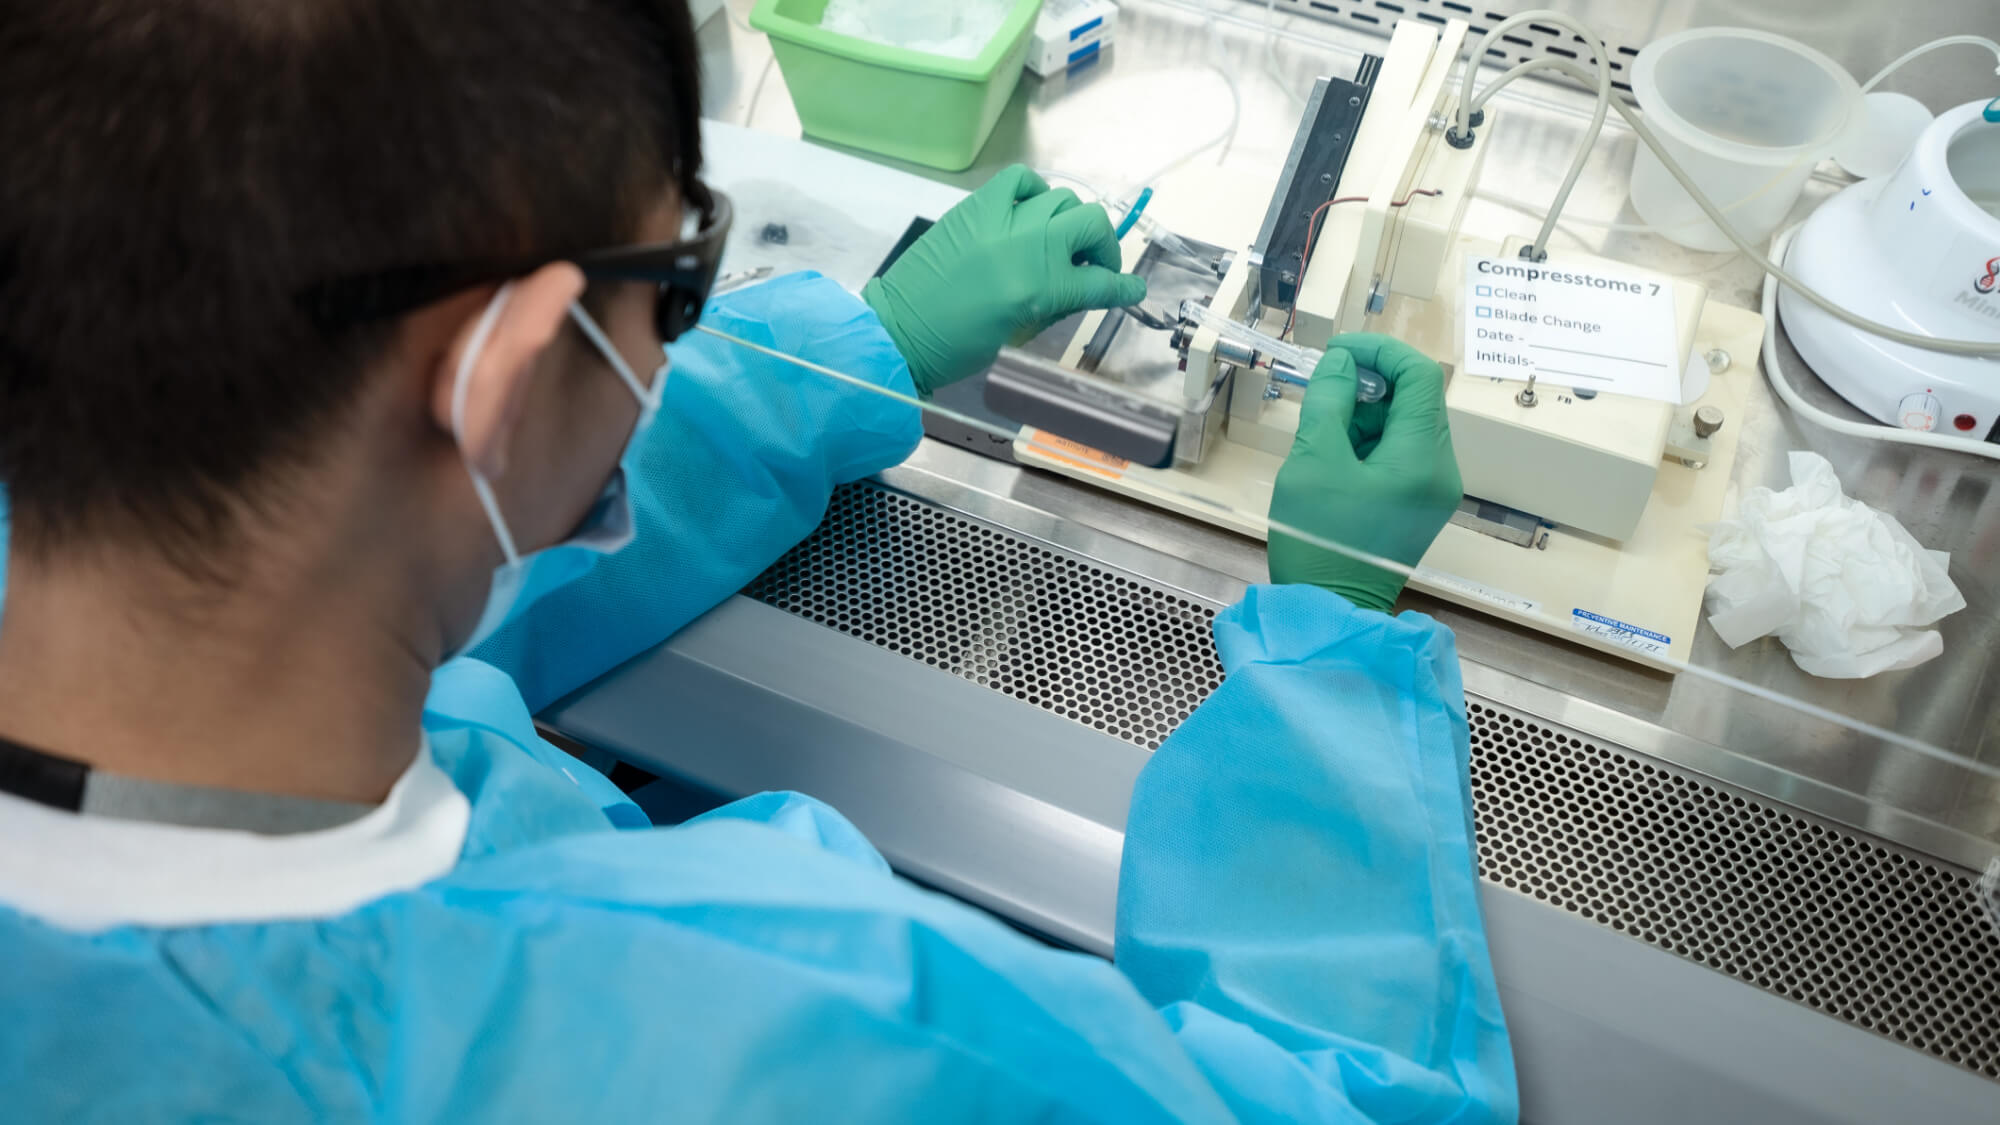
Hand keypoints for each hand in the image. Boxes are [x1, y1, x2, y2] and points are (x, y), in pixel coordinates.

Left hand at [862, 165, 1147, 394]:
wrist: (901, 330)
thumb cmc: (960, 346)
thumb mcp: (1019, 332)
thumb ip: (1056, 305)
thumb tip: (1084, 286)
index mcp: (1040, 288)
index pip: (1100, 282)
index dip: (1122, 288)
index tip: (1131, 290)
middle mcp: (1028, 246)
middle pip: (1091, 226)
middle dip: (1104, 247)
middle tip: (1093, 266)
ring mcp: (1002, 221)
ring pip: (1062, 199)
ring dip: (1072, 221)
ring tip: (1060, 240)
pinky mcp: (976, 207)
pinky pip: (1020, 180)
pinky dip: (1035, 191)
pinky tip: (1031, 210)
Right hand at [1267, 333, 1461, 611]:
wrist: (1328, 612)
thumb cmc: (1317, 540)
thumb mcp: (1313, 462)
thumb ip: (1330, 403)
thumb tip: (1343, 363)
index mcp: (1423, 458)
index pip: (1421, 376)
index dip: (1382, 352)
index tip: (1339, 354)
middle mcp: (1442, 471)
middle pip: (1418, 400)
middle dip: (1371, 385)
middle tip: (1324, 392)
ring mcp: (1434, 490)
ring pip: (1408, 425)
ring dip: (1367, 414)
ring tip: (1324, 435)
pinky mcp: (1420, 504)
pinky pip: (1403, 453)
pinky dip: (1371, 442)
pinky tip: (1337, 460)